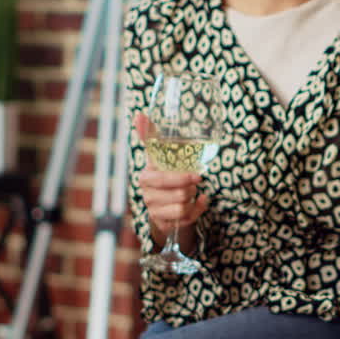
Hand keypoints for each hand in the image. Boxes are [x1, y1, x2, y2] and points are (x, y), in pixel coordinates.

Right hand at [135, 112, 208, 243]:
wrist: (162, 203)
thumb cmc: (162, 176)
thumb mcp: (157, 156)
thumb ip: (149, 136)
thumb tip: (139, 114)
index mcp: (146, 178)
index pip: (163, 179)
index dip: (182, 178)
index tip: (198, 175)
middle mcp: (147, 196)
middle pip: (177, 195)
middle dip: (191, 189)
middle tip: (196, 182)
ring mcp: (155, 212)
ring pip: (182, 208)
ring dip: (193, 199)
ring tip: (192, 192)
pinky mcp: (164, 224)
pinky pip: (187, 219)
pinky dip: (198, 210)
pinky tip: (200, 201)